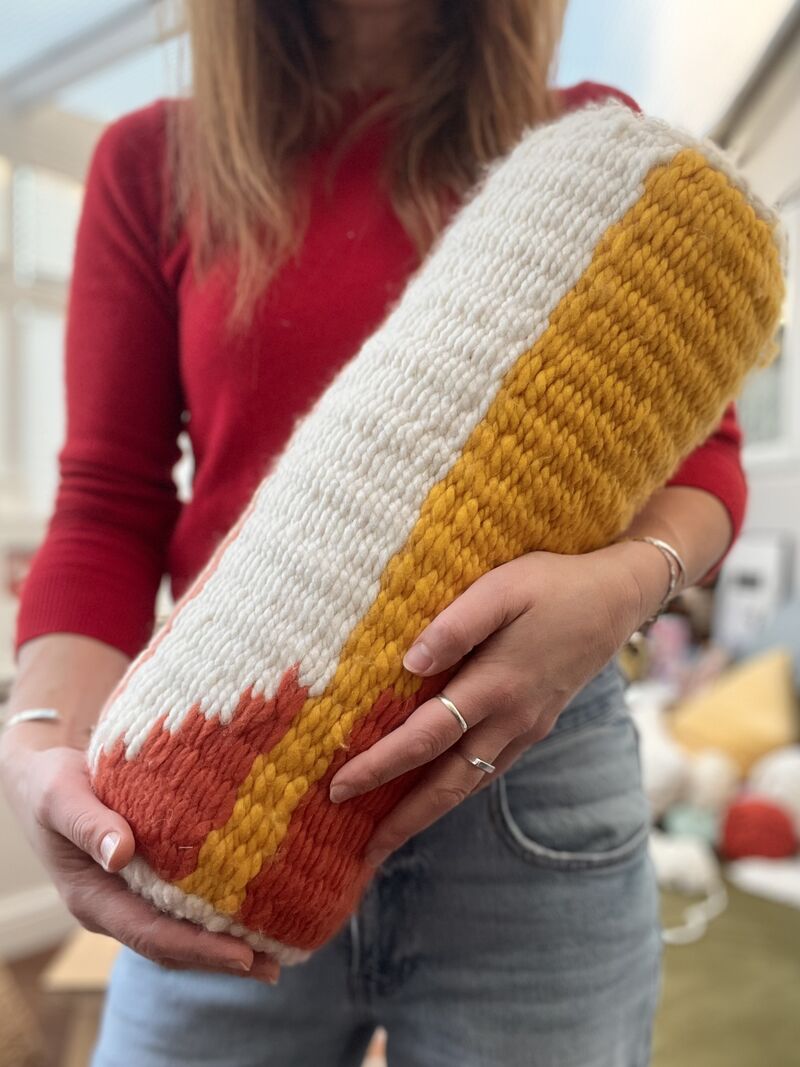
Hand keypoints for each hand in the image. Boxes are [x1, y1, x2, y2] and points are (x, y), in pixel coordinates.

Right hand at [0, 725, 279, 981]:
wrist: (42, 777)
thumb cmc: (51, 784)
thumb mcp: (61, 797)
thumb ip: (89, 825)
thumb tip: (120, 855)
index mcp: (92, 897)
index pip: (150, 933)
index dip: (196, 946)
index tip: (241, 955)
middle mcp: (114, 906)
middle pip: (171, 944)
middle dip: (220, 958)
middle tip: (273, 966)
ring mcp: (130, 897)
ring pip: (180, 930)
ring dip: (223, 943)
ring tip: (274, 953)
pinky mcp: (146, 879)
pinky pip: (183, 905)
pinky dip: (215, 914)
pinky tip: (252, 911)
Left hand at [329, 541, 668, 866]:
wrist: (616, 597)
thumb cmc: (552, 584)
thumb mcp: (502, 588)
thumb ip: (455, 624)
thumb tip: (409, 662)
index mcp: (496, 685)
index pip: (425, 737)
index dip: (381, 766)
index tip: (339, 787)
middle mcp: (512, 719)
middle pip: (448, 784)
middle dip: (402, 821)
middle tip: (360, 852)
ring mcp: (527, 728)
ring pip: (470, 784)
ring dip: (428, 813)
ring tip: (389, 836)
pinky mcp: (536, 725)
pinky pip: (489, 769)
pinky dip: (456, 790)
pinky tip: (437, 794)